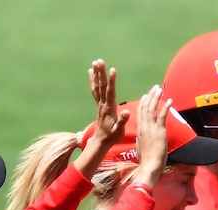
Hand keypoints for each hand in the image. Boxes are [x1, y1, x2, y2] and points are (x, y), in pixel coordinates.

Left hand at [74, 59, 130, 177]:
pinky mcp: (99, 105)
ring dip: (97, 74)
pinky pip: (95, 90)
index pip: (110, 92)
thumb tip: (126, 111)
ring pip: (97, 86)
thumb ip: (122, 121)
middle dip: (101, 73)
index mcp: (109, 108)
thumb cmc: (112, 137)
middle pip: (101, 86)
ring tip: (96, 62)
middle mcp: (103, 104)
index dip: (111, 81)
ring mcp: (100, 104)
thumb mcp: (119, 131)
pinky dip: (93, 80)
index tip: (113, 70)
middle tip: (99, 61)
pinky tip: (92, 72)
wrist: (100, 141)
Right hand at [131, 85, 170, 187]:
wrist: (149, 166)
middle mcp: (144, 127)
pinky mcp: (159, 131)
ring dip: (156, 98)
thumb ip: (139, 142)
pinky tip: (169, 100)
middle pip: (145, 108)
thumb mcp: (139, 149)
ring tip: (159, 89)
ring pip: (152, 109)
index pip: (140, 114)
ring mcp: (151, 128)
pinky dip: (165, 107)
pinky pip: (162, 116)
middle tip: (154, 88)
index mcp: (139, 131)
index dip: (142, 104)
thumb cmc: (146, 161)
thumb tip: (138, 139)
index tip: (145, 96)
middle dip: (150, 96)